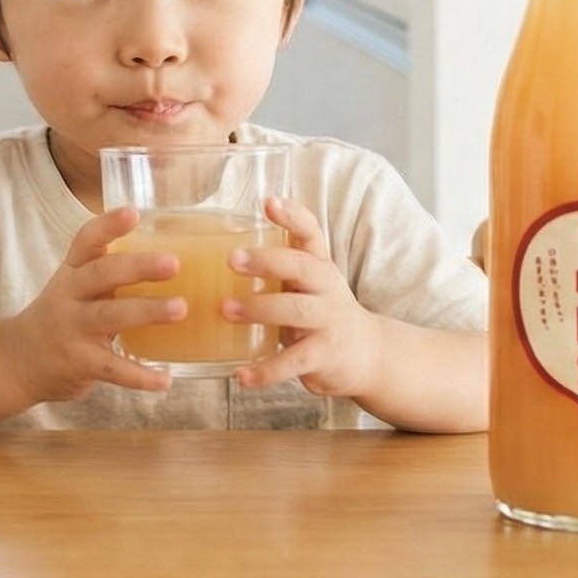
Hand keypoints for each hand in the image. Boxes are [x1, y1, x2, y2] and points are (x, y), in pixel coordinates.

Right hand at [0, 206, 181, 403]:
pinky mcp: (77, 363)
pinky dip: (140, 376)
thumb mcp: (74, 289)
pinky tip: (165, 380)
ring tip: (181, 309)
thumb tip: (174, 264)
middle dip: (138, 267)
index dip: (108, 226)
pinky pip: (112, 369)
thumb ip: (110, 278)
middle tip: (174, 263)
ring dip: (147, 312)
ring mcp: (70, 329)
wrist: (16, 361)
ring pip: (109, 317)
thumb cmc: (60, 319)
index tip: (133, 212)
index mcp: (71, 273)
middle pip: (101, 274)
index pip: (85, 242)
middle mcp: (67, 296)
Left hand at [227, 195, 389, 399]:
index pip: (310, 232)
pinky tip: (241, 376)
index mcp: (318, 265)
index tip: (268, 202)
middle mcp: (326, 287)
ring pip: (295, 311)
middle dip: (267, 261)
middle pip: (301, 267)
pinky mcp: (324, 355)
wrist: (366, 355)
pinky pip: (293, 361)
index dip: (292, 215)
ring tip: (226, 310)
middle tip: (231, 259)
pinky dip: (266, 370)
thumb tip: (212, 246)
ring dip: (259, 310)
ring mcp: (328, 322)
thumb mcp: (307, 283)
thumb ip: (276, 266)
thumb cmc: (321, 311)